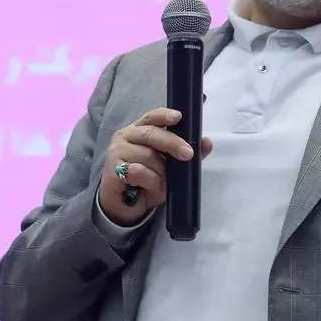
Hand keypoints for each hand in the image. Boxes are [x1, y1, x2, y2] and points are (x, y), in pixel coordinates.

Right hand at [97, 108, 213, 226]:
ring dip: (161, 173)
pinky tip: (148, 188)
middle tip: (188, 155)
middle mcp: (126, 136)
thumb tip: (207, 143)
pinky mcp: (113, 168)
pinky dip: (150, 181)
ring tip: (162, 183)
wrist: (125, 204)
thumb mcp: (169, 167)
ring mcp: (118, 151)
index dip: (165, 115)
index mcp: (140, 130)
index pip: (152, 117)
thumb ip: (185, 153)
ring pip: (148, 156)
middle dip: (172, 143)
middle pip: (151, 133)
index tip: (179, 117)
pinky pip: (138, 171)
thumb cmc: (148, 180)